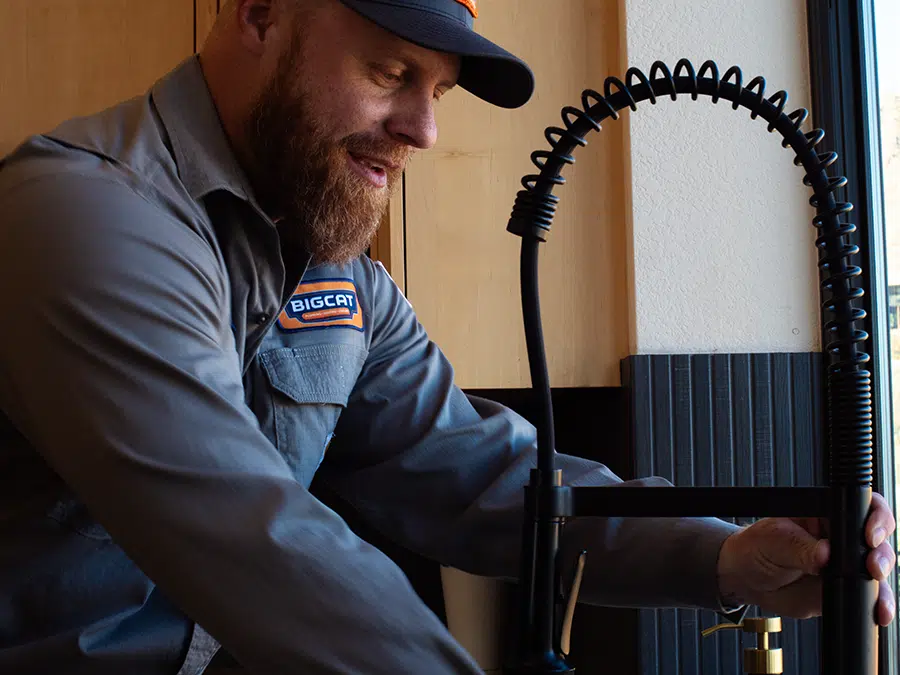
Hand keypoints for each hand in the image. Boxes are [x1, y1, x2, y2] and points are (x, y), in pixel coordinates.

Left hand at [716, 491, 895, 624]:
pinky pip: (870, 597)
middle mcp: (842, 538)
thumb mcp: (773, 541)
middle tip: (872, 566)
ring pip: (879, 572)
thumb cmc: (756, 548)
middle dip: (882, 554)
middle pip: (879, 540)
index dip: (875, 518)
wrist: (746, 578)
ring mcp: (846, 565)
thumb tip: (824, 554)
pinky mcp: (845, 589)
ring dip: (883, 585)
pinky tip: (879, 611)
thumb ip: (798, 547)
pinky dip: (879, 605)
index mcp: (826, 514)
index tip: (869, 535)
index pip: (861, 506)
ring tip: (876, 597)